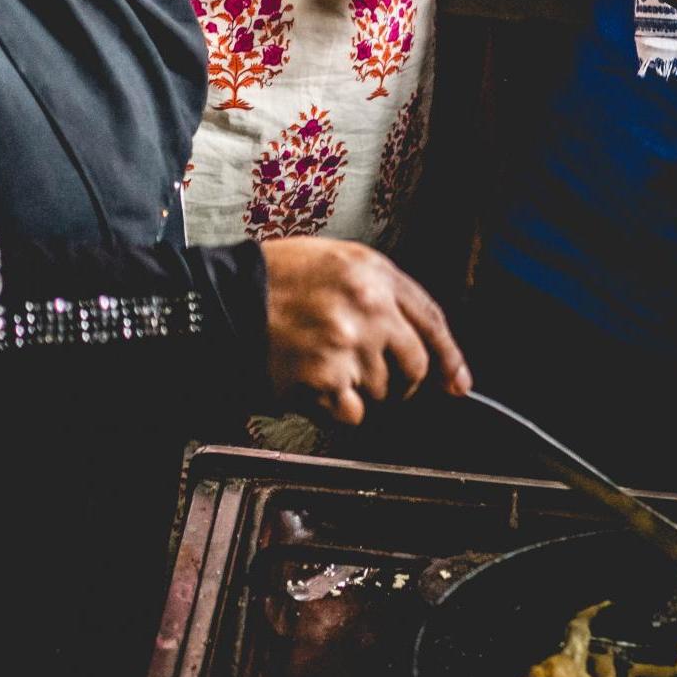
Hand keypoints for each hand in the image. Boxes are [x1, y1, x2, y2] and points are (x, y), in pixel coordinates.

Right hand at [261, 237, 471, 425]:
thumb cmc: (270, 281)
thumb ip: (377, 293)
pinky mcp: (326, 380)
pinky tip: (312, 388)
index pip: (430, 319)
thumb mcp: (333, 262)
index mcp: (373, 274)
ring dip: (361, 394)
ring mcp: (349, 345)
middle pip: (416, 365)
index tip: (458, 382)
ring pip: (383, 393)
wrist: (218, 300)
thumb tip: (414, 336)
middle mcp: (369, 307)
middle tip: (376, 382)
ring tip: (324, 371)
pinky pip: (353, 414)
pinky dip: (336, 411)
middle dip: (403, 383)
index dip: (449, 357)